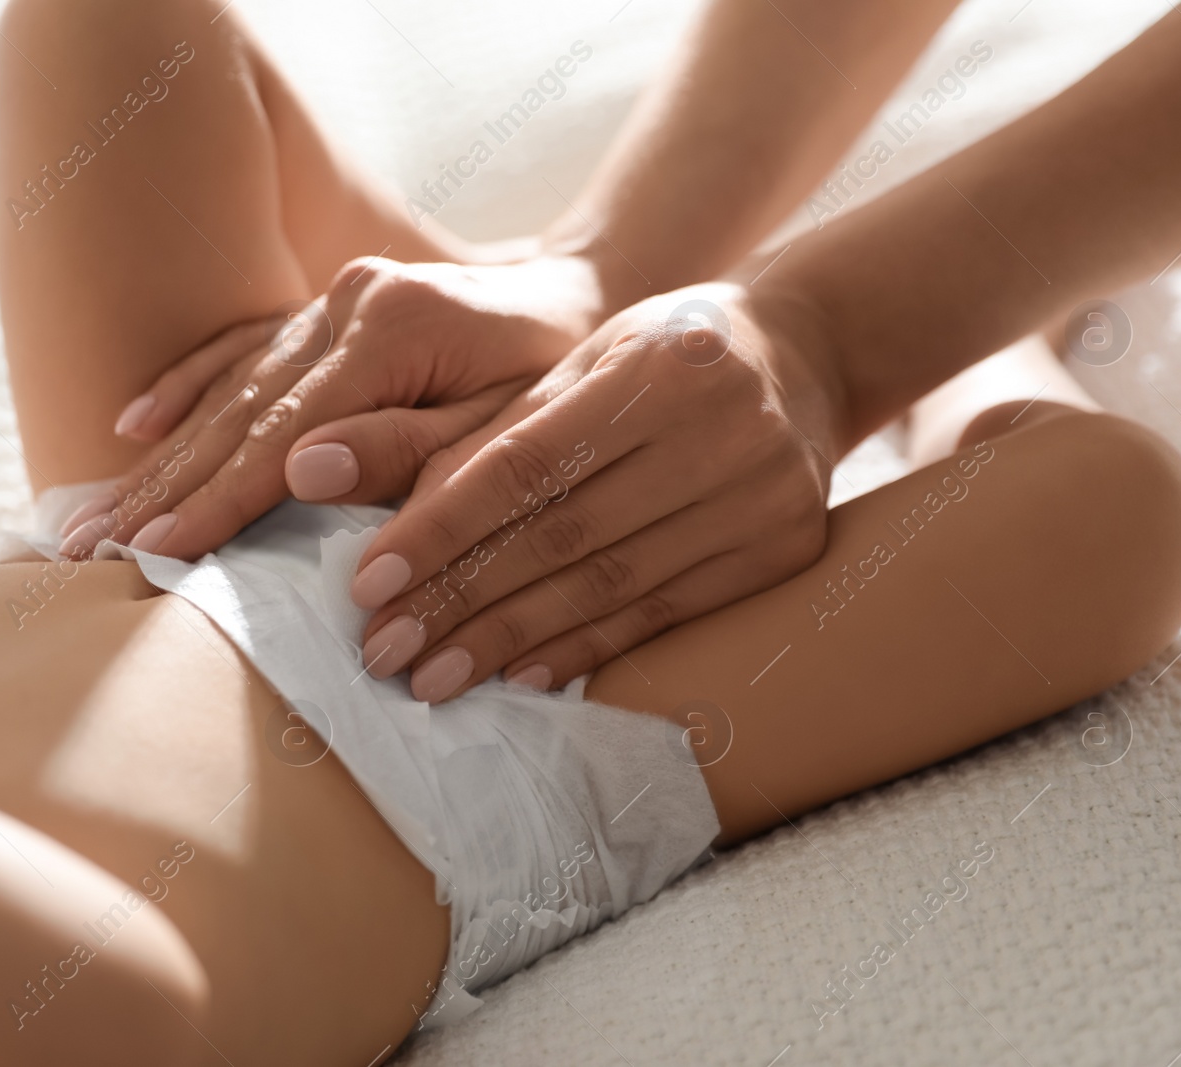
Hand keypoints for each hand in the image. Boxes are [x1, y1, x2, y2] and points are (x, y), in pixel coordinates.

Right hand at [56, 253, 609, 558]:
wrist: (580, 297)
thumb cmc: (558, 380)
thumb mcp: (507, 428)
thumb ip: (409, 451)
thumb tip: (301, 474)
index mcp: (392, 331)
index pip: (282, 434)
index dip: (216, 500)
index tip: (154, 551)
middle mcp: (348, 303)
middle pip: (238, 410)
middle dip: (164, 485)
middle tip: (88, 546)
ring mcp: (332, 300)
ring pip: (230, 384)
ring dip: (162, 453)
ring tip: (94, 512)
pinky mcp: (328, 307)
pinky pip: (244, 347)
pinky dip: (190, 387)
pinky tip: (138, 424)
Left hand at [348, 281, 847, 701]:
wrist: (811, 355)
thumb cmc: (667, 352)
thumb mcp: (589, 358)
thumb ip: (500, 431)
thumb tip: (398, 522)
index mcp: (661, 364)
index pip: (528, 463)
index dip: (443, 527)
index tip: (369, 583)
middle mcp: (720, 431)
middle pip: (565, 535)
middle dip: (463, 598)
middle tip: (385, 649)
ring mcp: (762, 497)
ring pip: (611, 587)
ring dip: (512, 639)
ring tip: (435, 678)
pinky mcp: (783, 551)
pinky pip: (665, 614)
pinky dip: (586, 648)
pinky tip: (523, 676)